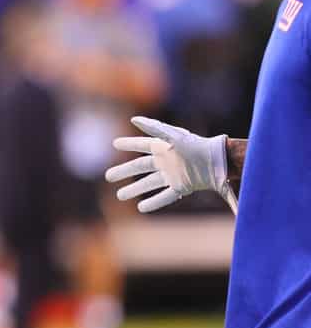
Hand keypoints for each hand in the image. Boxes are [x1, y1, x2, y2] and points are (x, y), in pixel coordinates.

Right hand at [108, 116, 236, 213]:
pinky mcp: (181, 187)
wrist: (218, 161)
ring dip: (134, 189)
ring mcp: (172, 175)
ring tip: (120, 196)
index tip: (115, 143)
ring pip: (148, 184)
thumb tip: (133, 119)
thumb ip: (154, 127)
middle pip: (139, 167)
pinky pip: (164, 196)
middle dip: (124, 171)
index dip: (128, 144)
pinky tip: (141, 208)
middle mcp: (165, 161)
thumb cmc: (196, 145)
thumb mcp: (173, 135)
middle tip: (108, 176)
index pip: (141, 145)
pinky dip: (153, 203)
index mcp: (163, 146)